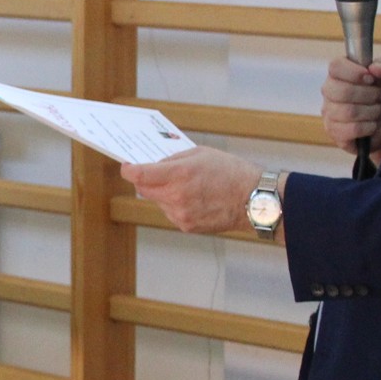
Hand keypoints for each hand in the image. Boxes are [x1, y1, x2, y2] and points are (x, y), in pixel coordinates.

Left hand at [120, 147, 265, 234]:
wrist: (254, 199)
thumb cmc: (231, 172)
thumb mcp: (200, 154)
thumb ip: (173, 160)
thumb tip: (154, 165)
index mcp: (179, 175)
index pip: (140, 175)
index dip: (128, 170)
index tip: (127, 166)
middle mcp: (176, 197)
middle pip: (144, 190)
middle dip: (145, 180)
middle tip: (153, 173)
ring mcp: (180, 214)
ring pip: (158, 202)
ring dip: (163, 193)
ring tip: (186, 186)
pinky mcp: (186, 226)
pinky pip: (171, 213)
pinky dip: (175, 205)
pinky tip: (193, 199)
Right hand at [320, 56, 380, 161]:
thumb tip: (375, 68)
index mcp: (339, 73)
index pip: (335, 67)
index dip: (355, 72)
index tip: (371, 78)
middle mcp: (329, 92)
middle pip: (342, 91)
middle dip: (369, 94)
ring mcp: (329, 113)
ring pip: (348, 112)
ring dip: (372, 111)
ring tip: (379, 110)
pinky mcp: (335, 132)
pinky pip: (351, 129)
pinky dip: (369, 127)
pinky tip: (373, 125)